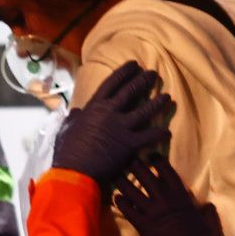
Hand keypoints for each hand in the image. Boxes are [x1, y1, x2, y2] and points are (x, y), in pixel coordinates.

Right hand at [52, 61, 171, 187]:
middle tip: (154, 74)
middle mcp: (110, 112)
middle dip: (144, 81)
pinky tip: (168, 131)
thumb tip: (76, 112)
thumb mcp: (67, 129)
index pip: (112, 83)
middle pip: (131, 91)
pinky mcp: (130, 144)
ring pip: (145, 111)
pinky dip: (160, 133)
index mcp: (94, 107)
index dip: (124, 72)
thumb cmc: (67, 151)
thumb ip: (74, 118)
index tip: (134, 65)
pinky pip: (150, 136)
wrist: (76, 170)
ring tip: (168, 97)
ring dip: (158, 103)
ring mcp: (122, 127)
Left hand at [113, 156, 219, 235]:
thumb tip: (207, 206)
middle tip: (130, 160)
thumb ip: (207, 212)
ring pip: (134, 192)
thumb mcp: (208, 223)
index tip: (152, 155)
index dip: (159, 162)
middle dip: (138, 167)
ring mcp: (152, 212)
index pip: (168, 173)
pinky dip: (121, 203)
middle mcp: (164, 200)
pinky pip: (128, 211)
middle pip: (147, 178)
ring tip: (118, 176)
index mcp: (181, 197)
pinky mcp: (143, 225)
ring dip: (124, 183)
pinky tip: (116, 197)